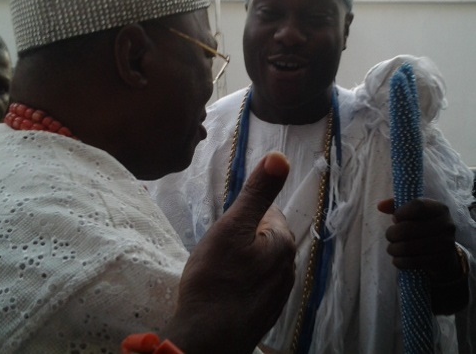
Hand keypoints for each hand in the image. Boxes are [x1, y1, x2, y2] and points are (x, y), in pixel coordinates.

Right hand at [164, 152, 295, 353]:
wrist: (204, 340)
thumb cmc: (215, 278)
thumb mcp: (233, 226)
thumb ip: (258, 192)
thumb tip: (280, 157)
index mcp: (284, 243)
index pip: (267, 213)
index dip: (241, 218)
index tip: (224, 233)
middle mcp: (288, 268)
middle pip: (263, 237)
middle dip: (242, 238)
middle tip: (218, 252)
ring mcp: (278, 294)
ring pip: (258, 261)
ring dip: (241, 260)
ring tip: (219, 271)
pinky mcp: (266, 312)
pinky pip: (255, 284)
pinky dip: (241, 282)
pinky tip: (224, 290)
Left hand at [378, 197, 468, 312]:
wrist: (443, 257)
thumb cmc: (422, 231)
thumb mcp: (412, 216)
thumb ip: (396, 207)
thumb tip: (379, 205)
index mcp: (437, 208)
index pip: (417, 205)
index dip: (401, 211)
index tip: (394, 218)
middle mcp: (445, 224)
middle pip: (408, 227)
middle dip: (393, 234)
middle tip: (389, 237)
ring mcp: (445, 244)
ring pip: (409, 246)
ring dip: (394, 249)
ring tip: (392, 250)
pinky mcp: (440, 262)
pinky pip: (414, 262)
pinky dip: (401, 262)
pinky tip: (398, 261)